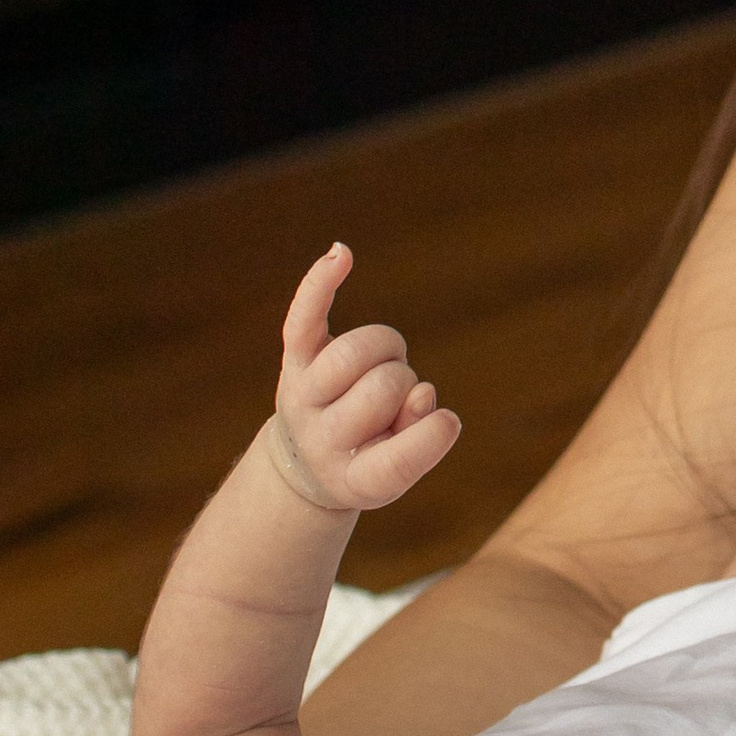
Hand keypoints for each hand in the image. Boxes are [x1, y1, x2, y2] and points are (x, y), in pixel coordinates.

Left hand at [269, 244, 461, 514]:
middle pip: (385, 387)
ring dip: (387, 351)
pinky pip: (307, 314)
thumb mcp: (400, 468)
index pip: (399, 461)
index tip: (441, 425)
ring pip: (359, 350)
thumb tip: (421, 392)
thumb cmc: (370, 460)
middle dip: (405, 383)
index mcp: (353, 480)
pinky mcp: (295, 358)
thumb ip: (422, 439)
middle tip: (392, 401)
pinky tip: (342, 254)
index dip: (430, 436)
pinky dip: (324, 283)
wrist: (308, 461)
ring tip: (381, 367)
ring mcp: (302, 394)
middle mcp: (319, 438)